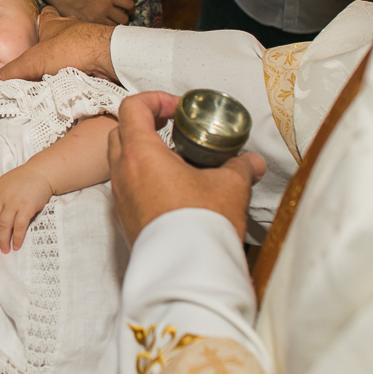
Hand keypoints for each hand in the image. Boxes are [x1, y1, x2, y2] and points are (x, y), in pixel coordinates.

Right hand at [0, 6, 118, 81]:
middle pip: (63, 33)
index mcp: (54, 24)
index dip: (43, 19)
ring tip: (61, 76)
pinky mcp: (101, 55)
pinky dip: (84, 72)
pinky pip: (90, 63)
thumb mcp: (32, 62)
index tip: (39, 26)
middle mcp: (73, 29)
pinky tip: (78, 83)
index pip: (47, 14)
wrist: (104, 56)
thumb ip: (13, 71)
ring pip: (77, 49)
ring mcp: (89, 41)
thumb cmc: (69, 49)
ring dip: (71, 61)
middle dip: (55, 46)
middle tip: (46, 62)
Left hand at [0, 165, 54, 252]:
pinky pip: (19, 227)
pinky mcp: (26, 208)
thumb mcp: (6, 183)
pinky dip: (17, 238)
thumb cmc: (26, 177)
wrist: (42, 172)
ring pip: (4, 226)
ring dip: (4, 239)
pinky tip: (17, 244)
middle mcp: (2, 197)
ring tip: (5, 248)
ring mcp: (13, 203)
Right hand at [44, 0, 133, 25]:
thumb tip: (110, 6)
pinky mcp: (86, 24)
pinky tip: (96, 32)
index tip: (129, 11)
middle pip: (124, 19)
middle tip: (119, 22)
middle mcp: (104, 7)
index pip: (129, 4)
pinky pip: (98, 32)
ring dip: (112, 29)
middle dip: (123, 21)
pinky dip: (99, 32)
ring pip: (113, 29)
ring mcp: (95, 17)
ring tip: (109, 29)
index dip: (131, 9)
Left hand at [108, 92, 265, 244]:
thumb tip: (252, 163)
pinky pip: (127, 188)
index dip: (154, 99)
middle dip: (144, 123)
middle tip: (172, 127)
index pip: (132, 108)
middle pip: (120, 131)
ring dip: (143, 152)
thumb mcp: (230, 187)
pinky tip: (173, 188)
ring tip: (176, 158)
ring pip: (120, 161)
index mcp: (141, 155)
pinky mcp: (125, 220)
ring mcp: (120, 199)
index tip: (177, 109)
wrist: (186, 274)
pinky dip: (143, 178)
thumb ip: (240, 167)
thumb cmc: (200, 225)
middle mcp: (123, 174)